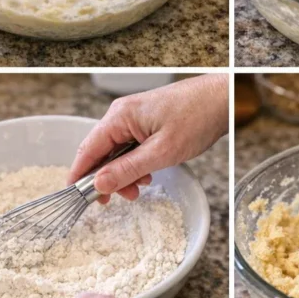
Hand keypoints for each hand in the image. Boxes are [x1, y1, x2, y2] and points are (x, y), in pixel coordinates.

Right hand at [70, 75, 227, 201]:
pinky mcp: (146, 122)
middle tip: (122, 198)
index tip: (76, 198)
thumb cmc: (197, 118)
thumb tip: (99, 184)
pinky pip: (130, 147)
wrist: (222, 99)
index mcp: (120, 117)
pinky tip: (147, 173)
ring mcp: (133, 117)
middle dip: (108, 178)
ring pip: (116, 152)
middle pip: (100, 152)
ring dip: (124, 173)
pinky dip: (135, 164)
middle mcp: (122, 114)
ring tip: (141, 186)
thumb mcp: (162, 152)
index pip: (88, 150)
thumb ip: (128, 169)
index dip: (79, 175)